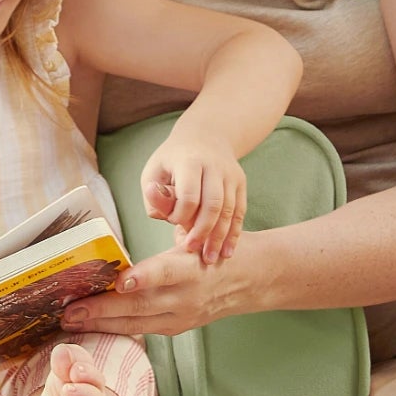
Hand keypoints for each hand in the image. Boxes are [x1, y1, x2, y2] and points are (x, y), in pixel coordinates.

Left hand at [62, 241, 257, 337]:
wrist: (250, 277)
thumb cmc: (214, 246)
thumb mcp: (196, 229)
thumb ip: (171, 224)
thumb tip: (145, 202)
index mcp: (192, 267)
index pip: (165, 272)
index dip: (143, 277)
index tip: (119, 281)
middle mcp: (187, 296)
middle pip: (141, 306)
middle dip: (102, 310)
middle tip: (70, 311)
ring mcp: (182, 317)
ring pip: (137, 324)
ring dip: (102, 324)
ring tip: (71, 321)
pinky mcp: (177, 327)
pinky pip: (142, 330)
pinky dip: (116, 328)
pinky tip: (91, 325)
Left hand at [139, 133, 247, 264]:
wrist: (206, 136)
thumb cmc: (173, 160)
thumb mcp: (155, 171)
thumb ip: (155, 197)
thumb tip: (162, 213)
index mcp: (190, 161)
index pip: (189, 195)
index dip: (181, 216)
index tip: (173, 224)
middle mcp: (214, 166)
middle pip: (213, 204)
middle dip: (203, 231)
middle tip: (193, 252)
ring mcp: (230, 175)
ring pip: (229, 210)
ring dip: (220, 237)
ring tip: (212, 259)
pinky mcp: (240, 183)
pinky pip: (239, 211)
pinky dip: (233, 233)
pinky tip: (227, 251)